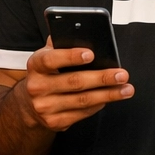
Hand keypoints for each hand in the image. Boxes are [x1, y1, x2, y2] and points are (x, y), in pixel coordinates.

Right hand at [14, 42, 132, 132]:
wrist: (29, 103)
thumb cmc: (46, 73)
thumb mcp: (47, 56)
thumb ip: (62, 44)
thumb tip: (85, 33)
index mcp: (36, 65)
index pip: (51, 59)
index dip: (71, 56)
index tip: (91, 54)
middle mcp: (37, 87)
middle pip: (74, 82)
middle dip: (102, 78)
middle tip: (121, 75)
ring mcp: (45, 106)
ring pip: (82, 100)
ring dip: (108, 95)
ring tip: (125, 89)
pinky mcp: (54, 122)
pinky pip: (82, 113)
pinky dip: (98, 105)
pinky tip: (109, 98)